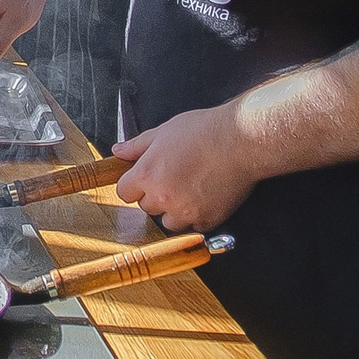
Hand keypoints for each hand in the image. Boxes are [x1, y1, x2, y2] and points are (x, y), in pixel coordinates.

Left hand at [110, 105, 257, 231]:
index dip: (134, 185)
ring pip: (169, 222)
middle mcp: (163, 197)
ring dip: (175, 210)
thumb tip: (118, 151)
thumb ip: (137, 146)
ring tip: (190, 189)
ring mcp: (185, 211)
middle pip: (146, 207)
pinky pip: (195, 226)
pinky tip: (206, 196)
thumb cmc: (204, 131)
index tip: (144, 180)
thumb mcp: (164, 131)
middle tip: (173, 178)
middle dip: (156, 196)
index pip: (124, 193)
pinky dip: (198, 216)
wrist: (240, 141)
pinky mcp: (208, 219)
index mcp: (147, 175)